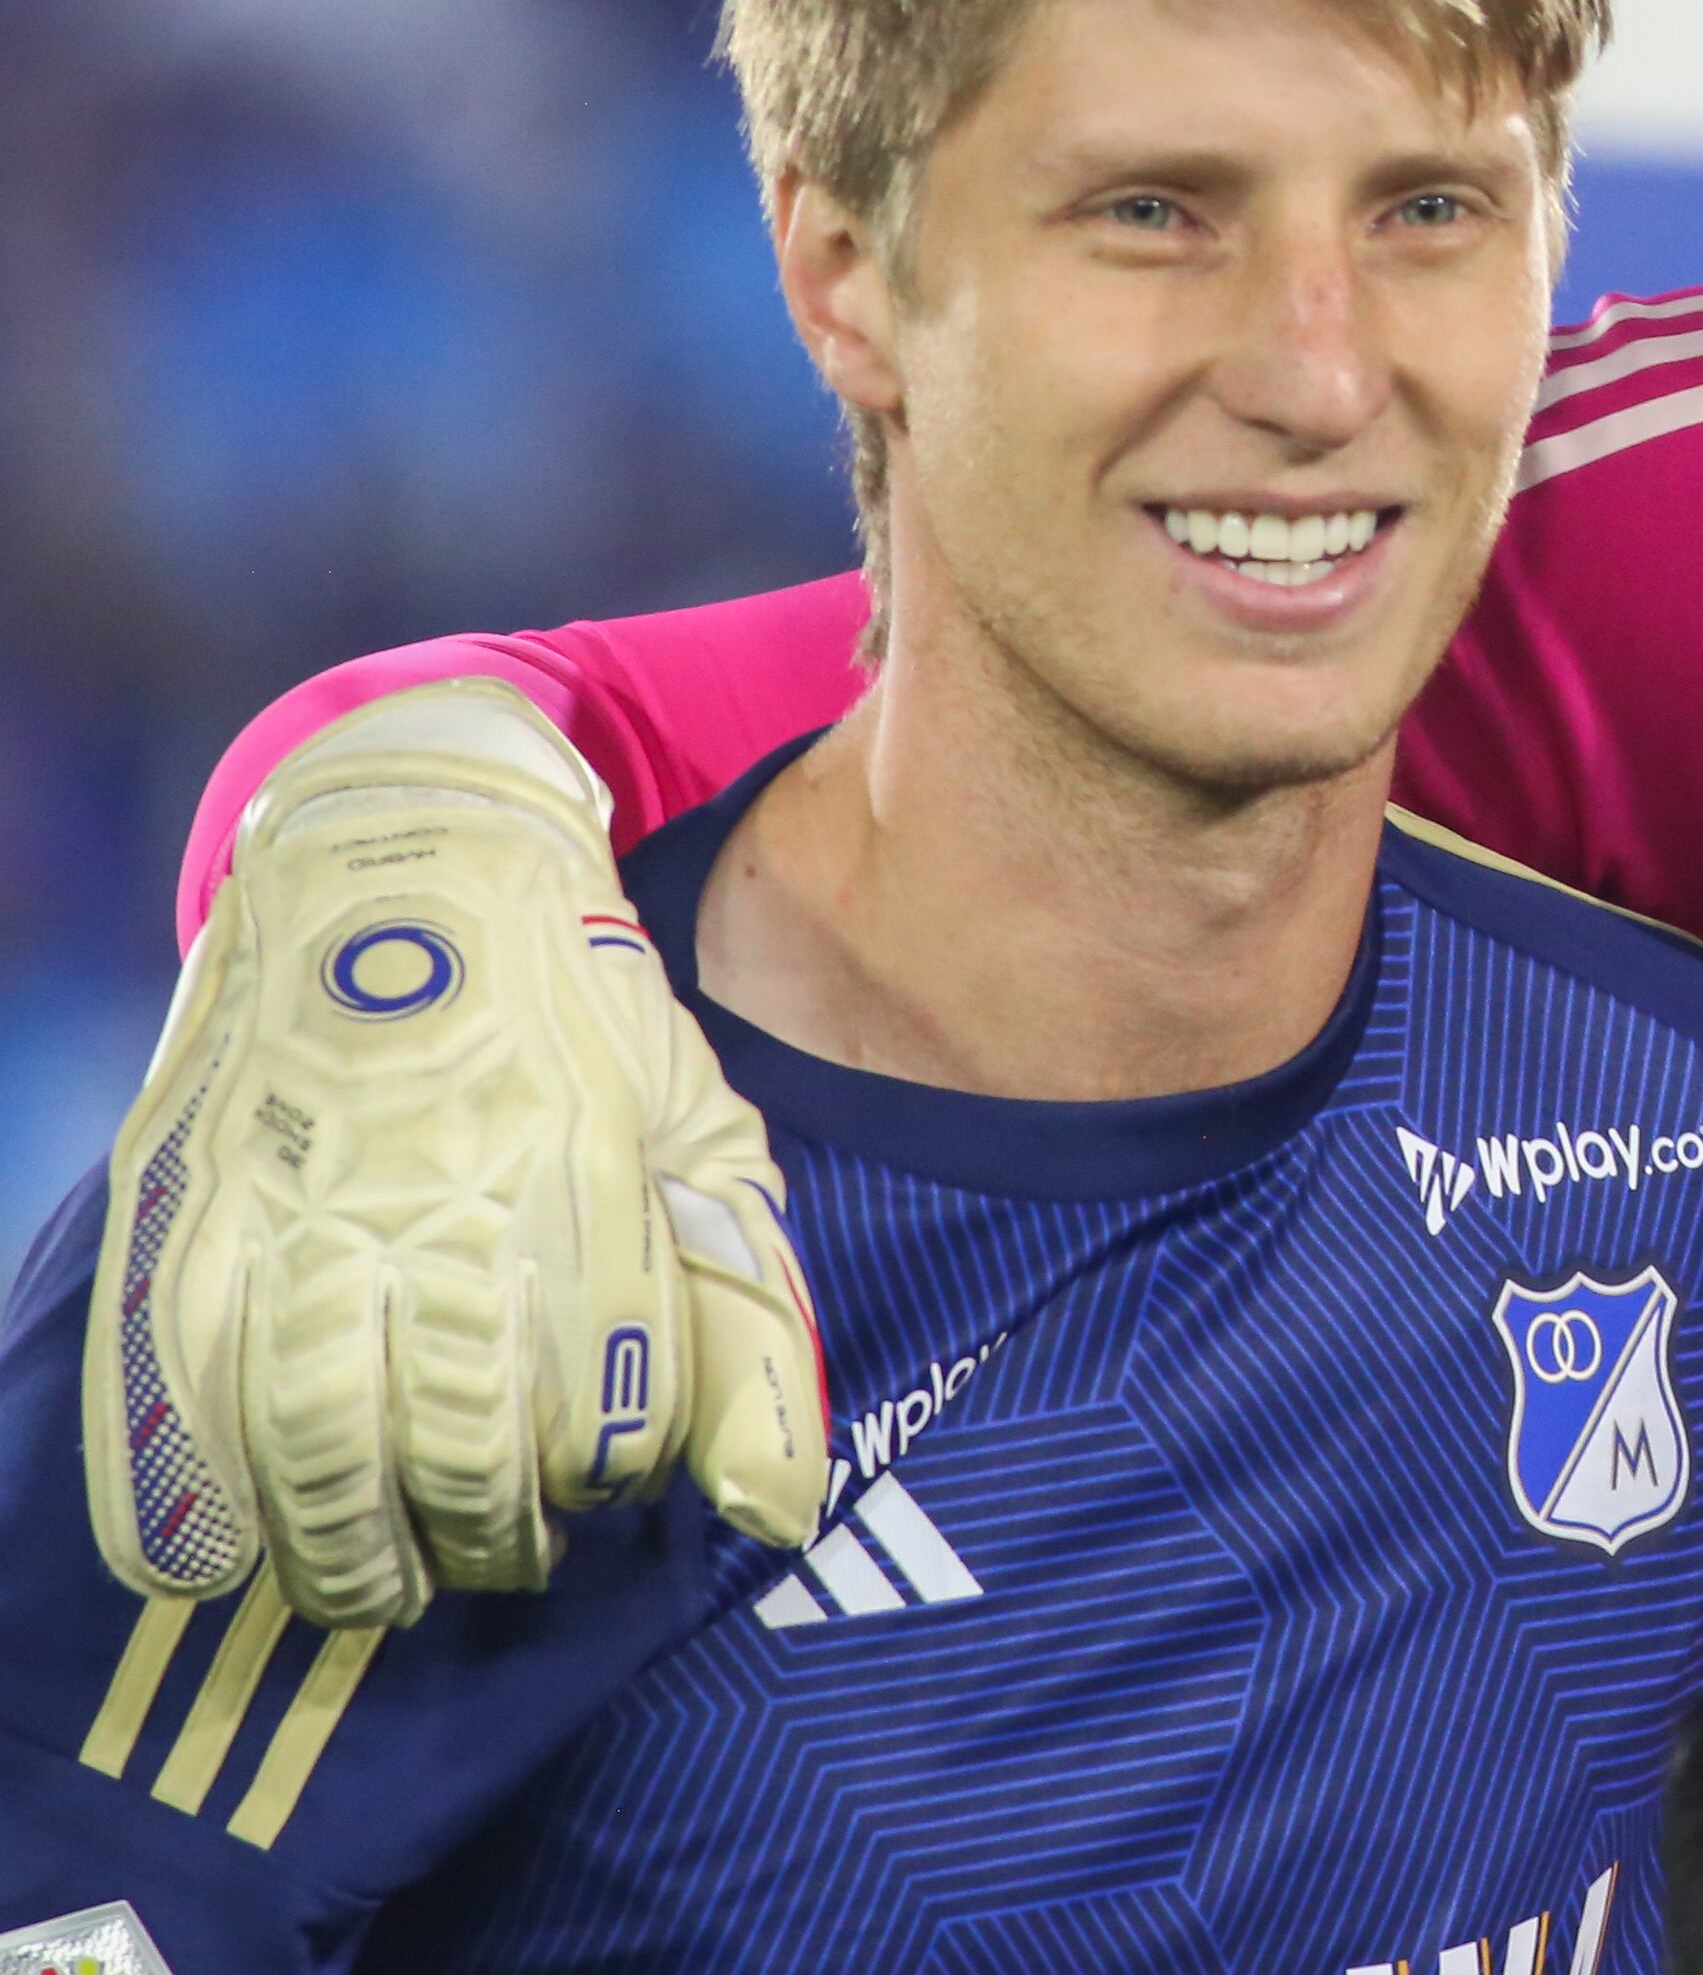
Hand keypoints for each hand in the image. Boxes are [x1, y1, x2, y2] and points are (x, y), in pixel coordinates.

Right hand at [86, 681, 828, 1626]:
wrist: (402, 874)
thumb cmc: (577, 1016)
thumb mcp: (702, 1136)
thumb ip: (752, 1323)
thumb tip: (777, 1512)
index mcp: (583, 1181)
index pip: (607, 1412)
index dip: (611, 1480)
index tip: (603, 1488)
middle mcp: (435, 1205)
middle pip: (461, 1452)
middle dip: (490, 1540)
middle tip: (505, 1556)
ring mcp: (294, 1215)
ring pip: (316, 1452)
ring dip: (350, 1554)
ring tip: (387, 1582)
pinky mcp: (188, 1219)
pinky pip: (171, 1404)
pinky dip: (194, 1504)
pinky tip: (237, 1547)